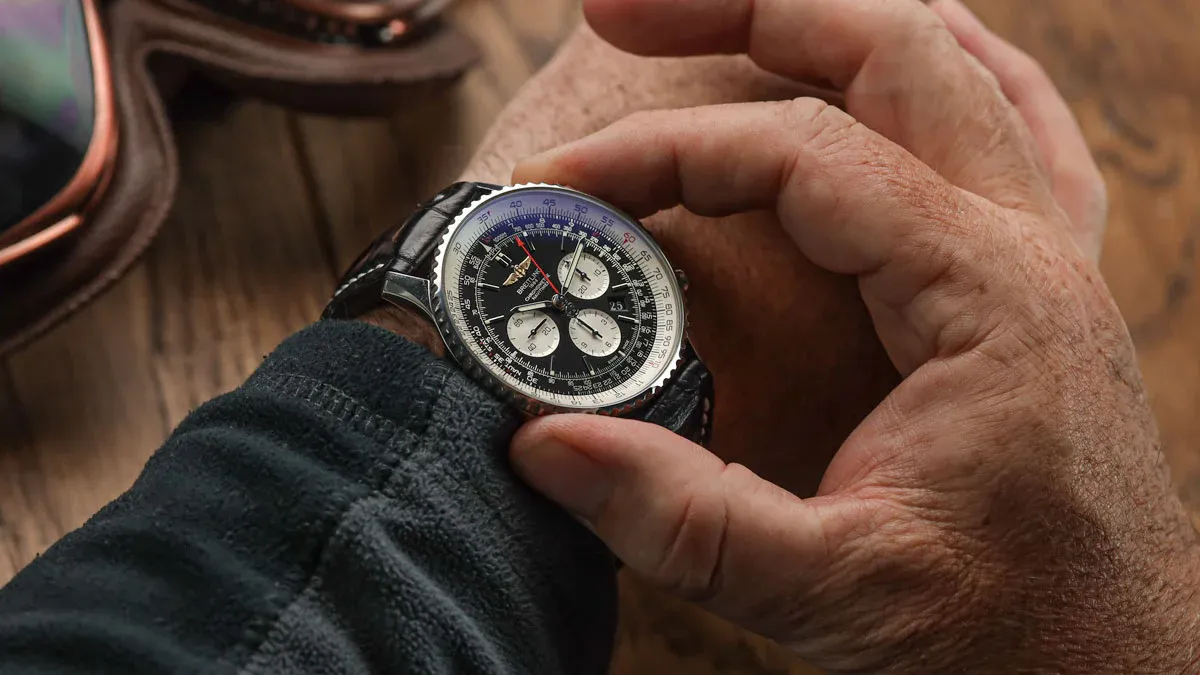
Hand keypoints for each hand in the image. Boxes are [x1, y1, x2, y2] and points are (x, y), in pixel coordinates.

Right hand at [509, 0, 1198, 671]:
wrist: (1115, 670)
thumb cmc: (998, 633)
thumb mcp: (827, 593)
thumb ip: (680, 519)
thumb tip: (540, 443)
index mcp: (982, 294)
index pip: (802, 156)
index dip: (665, 154)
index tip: (563, 189)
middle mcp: (1026, 245)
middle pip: (890, 47)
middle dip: (743, 8)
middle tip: (619, 6)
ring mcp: (1046, 251)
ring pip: (953, 65)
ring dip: (830, 20)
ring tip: (724, 15)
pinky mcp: (1041, 279)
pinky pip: (1008, 123)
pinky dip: (942, 70)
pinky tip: (903, 59)